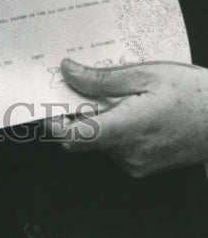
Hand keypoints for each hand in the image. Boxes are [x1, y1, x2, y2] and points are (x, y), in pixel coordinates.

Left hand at [50, 58, 207, 176]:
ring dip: (99, 119)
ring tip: (118, 95)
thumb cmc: (194, 95)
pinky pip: (117, 147)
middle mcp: (129, 154)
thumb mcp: (145, 75)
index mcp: (127, 130)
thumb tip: (69, 72)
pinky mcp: (145, 165)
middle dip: (77, 114)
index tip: (45, 106)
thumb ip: (102, 78)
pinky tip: (130, 108)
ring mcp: (138, 163)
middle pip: (84, 138)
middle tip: (79, 86)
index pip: (75, 138)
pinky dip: (114, 127)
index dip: (54, 124)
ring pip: (100, 141)